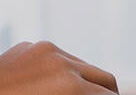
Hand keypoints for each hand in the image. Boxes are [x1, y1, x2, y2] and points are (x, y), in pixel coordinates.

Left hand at [0, 41, 118, 94]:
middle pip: (103, 76)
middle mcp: (61, 61)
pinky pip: (54, 56)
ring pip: (79, 64)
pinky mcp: (28, 46)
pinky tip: (51, 84)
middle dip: (107, 91)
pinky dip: (59, 69)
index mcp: (70, 85)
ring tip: (80, 93)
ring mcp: (43, 49)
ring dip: (84, 79)